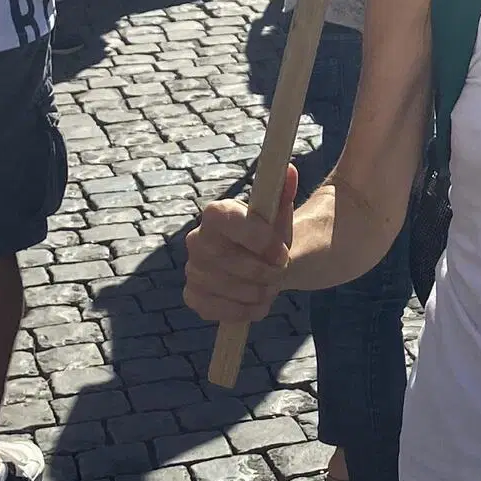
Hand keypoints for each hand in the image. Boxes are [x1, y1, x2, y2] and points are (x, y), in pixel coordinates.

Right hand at [184, 169, 296, 323]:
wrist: (262, 262)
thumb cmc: (271, 236)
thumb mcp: (280, 214)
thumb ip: (282, 191)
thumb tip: (288, 170)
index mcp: (216, 213)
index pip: (229, 221)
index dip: (257, 239)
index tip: (282, 252)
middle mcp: (196, 239)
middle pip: (226, 260)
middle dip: (261, 271)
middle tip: (280, 272)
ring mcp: (192, 269)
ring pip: (224, 287)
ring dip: (256, 292)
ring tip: (271, 287)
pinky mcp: (193, 296)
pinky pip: (214, 309)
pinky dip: (241, 311)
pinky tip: (257, 304)